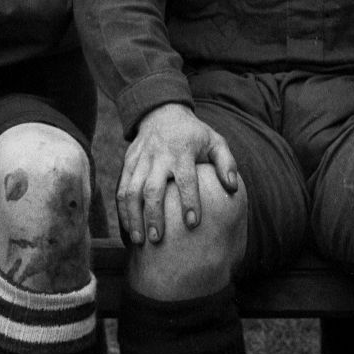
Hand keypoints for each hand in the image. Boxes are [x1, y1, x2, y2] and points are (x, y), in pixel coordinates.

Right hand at [116, 104, 239, 247]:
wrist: (161, 112)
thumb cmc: (194, 134)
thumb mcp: (215, 141)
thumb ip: (226, 163)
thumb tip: (232, 189)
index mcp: (182, 151)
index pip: (185, 178)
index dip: (189, 201)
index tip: (193, 224)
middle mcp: (158, 156)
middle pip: (152, 188)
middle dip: (154, 215)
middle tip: (158, 239)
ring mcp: (140, 160)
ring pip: (131, 191)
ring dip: (133, 216)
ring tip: (140, 241)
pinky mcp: (128, 163)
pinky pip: (121, 188)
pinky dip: (122, 210)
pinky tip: (128, 229)